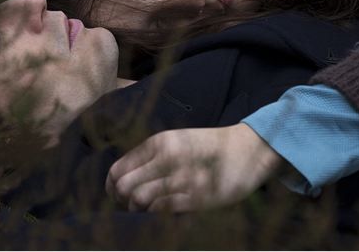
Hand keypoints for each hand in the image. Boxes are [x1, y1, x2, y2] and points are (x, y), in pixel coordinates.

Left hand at [105, 124, 283, 211]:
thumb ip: (151, 157)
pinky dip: (156, 215)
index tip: (116, 197)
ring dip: (137, 210)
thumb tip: (123, 180)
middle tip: (128, 208)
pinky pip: (162, 209)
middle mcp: (167, 158)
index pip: (118, 169)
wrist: (247, 150)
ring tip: (144, 212)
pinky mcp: (196, 196)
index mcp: (159, 143)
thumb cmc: (208, 148)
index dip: (111, 188)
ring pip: (139, 199)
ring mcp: (181, 177)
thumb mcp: (176, 142)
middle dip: (120, 202)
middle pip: (124, 186)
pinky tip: (161, 215)